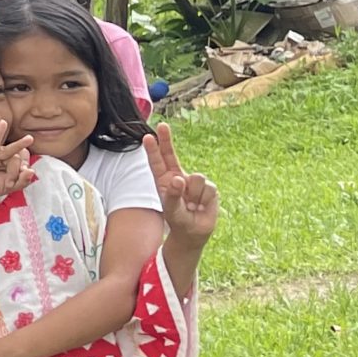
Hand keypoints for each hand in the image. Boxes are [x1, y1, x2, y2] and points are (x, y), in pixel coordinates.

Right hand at [0, 117, 32, 201]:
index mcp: (11, 168)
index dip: (26, 170)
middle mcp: (4, 160)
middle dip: (18, 167)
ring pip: (10, 151)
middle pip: (18, 158)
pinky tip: (3, 123)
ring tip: (29, 139)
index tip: (20, 178)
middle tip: (12, 176)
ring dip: (20, 144)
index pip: (25, 164)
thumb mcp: (8, 188)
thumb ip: (22, 181)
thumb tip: (32, 171)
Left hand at [146, 123, 219, 246]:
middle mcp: (178, 176)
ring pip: (196, 178)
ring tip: (192, 205)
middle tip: (162, 125)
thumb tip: (179, 179)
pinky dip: (204, 200)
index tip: (148, 136)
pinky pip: (208, 189)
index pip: (157, 162)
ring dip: (194, 195)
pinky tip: (201, 206)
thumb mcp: (171, 209)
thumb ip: (173, 195)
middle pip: (172, 155)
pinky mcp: (210, 188)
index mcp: (164, 180)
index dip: (153, 149)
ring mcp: (194, 181)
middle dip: (167, 140)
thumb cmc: (178, 218)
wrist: (194, 231)